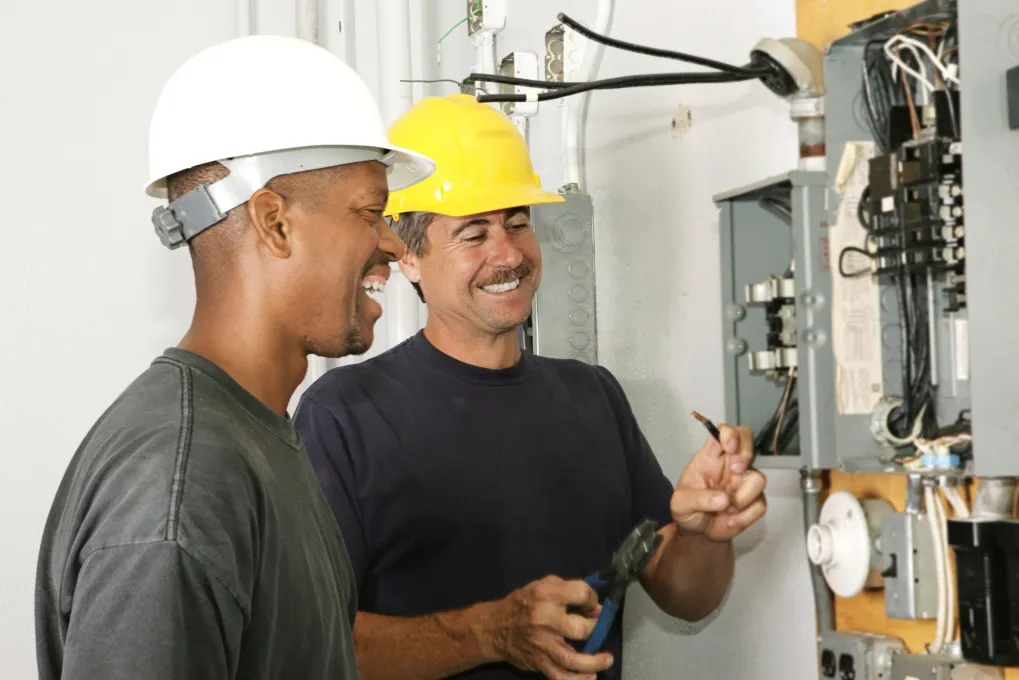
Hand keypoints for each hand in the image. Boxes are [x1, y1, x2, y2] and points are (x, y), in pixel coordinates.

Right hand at [483, 575, 613, 679]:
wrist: (495, 628)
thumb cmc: (523, 603)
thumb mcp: (542, 585)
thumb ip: (567, 590)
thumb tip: (593, 606)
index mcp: (547, 595)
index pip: (581, 594)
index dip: (592, 599)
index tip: (591, 605)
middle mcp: (545, 619)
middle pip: (581, 628)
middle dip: (595, 627)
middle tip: (596, 626)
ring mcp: (543, 644)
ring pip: (572, 659)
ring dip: (594, 662)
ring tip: (607, 659)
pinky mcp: (539, 662)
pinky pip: (560, 676)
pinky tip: (590, 677)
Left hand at [669, 424, 766, 541]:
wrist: (697, 532)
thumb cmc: (687, 510)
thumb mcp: (681, 504)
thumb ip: (698, 499)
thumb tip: (723, 499)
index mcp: (709, 458)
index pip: (721, 432)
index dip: (729, 434)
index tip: (729, 447)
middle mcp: (728, 466)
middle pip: (747, 441)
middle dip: (745, 454)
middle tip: (735, 470)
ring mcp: (742, 483)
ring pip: (759, 478)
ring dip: (744, 496)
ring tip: (727, 509)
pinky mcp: (753, 502)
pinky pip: (760, 504)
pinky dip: (746, 516)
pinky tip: (731, 521)